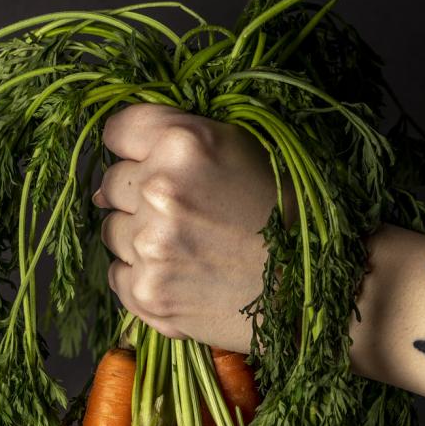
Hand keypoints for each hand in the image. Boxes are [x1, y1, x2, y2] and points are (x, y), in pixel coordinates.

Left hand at [91, 103, 296, 351]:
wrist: (312, 289)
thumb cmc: (286, 216)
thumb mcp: (245, 150)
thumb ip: (182, 142)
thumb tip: (113, 172)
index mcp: (184, 143)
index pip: (118, 132)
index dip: (133, 149)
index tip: (150, 164)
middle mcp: (159, 190)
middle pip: (112, 184)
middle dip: (137, 196)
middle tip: (184, 216)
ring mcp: (150, 246)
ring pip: (112, 231)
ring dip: (138, 238)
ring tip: (187, 249)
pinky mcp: (147, 293)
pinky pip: (118, 276)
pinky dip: (141, 278)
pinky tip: (180, 278)